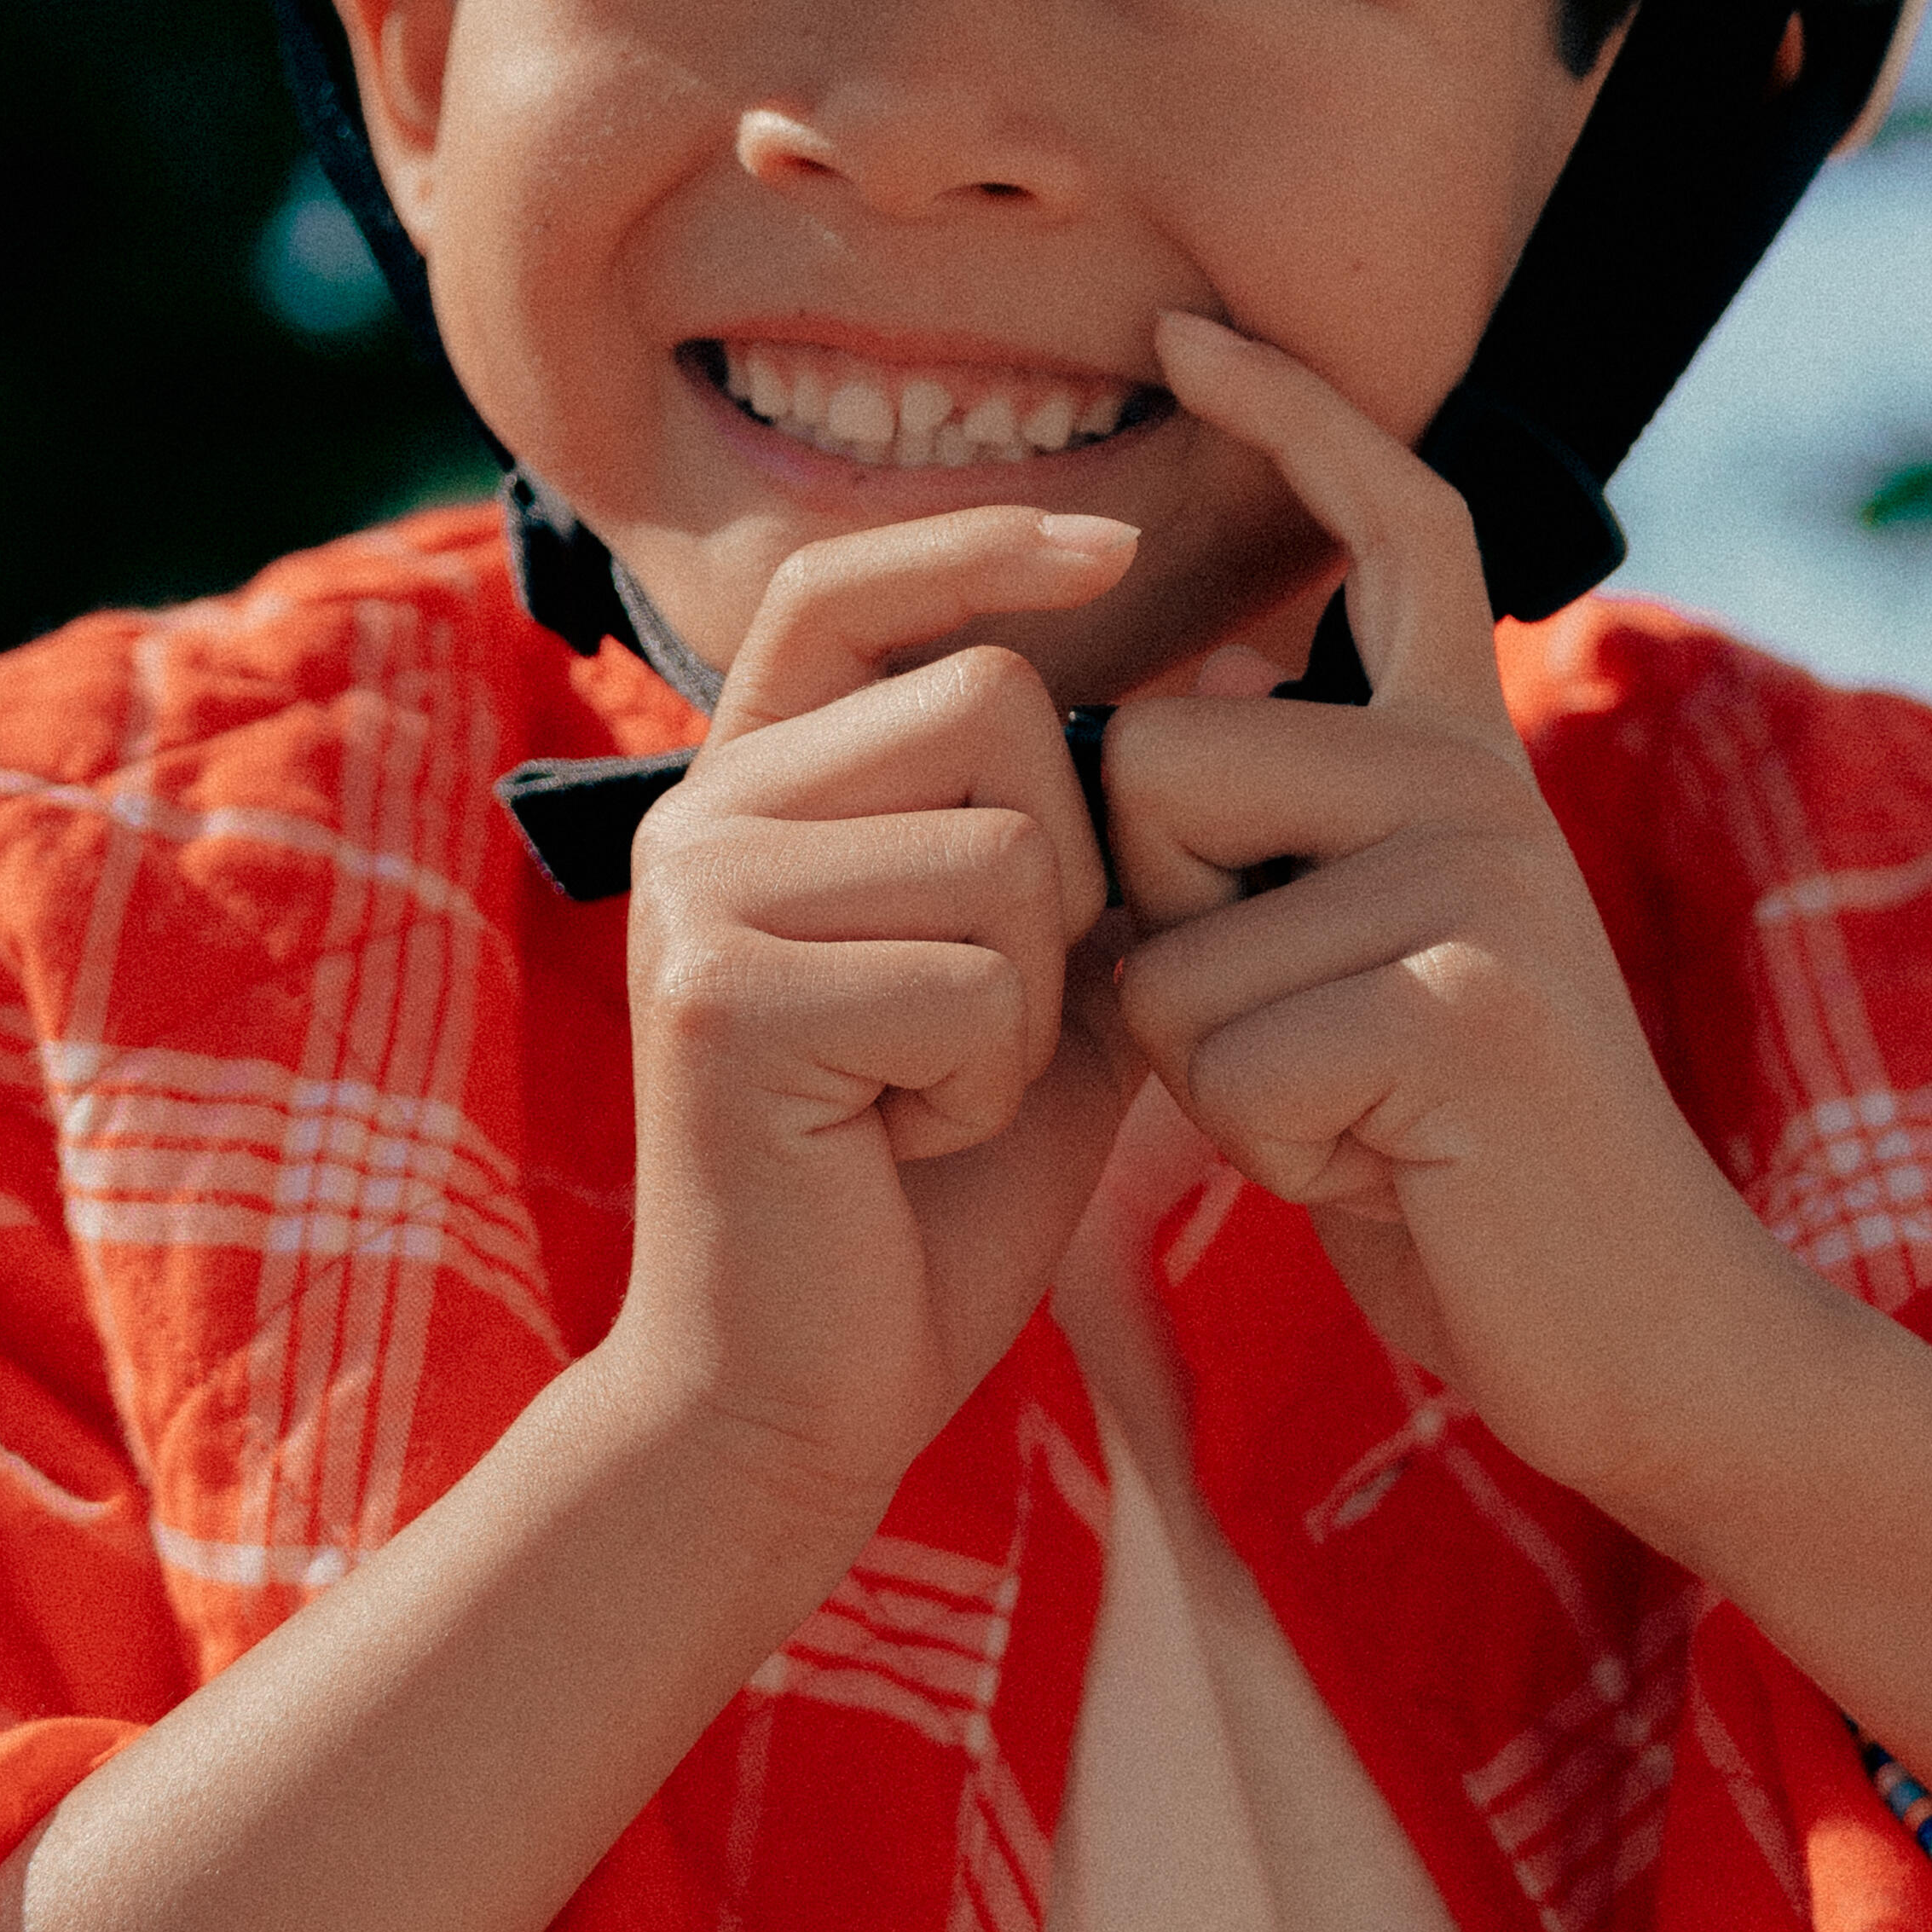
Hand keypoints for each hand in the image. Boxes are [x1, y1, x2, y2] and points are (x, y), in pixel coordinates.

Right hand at [609, 506, 1145, 1537]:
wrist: (803, 1389)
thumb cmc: (925, 1187)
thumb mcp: (1033, 984)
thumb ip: (1095, 845)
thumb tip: (1231, 674)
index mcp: (756, 786)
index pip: (848, 585)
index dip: (978, 541)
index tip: (1111, 543)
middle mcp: (702, 812)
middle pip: (992, 704)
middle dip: (1063, 869)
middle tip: (979, 1022)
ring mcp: (699, 895)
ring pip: (1003, 842)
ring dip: (1026, 996)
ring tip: (934, 1090)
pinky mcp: (721, 994)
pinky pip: (968, 972)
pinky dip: (983, 1080)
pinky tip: (903, 1143)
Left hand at [1093, 315, 1818, 1545]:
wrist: (1642, 1331)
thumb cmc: (1448, 1157)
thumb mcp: (1357, 957)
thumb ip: (1275, 842)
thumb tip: (1113, 754)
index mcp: (1458, 747)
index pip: (1393, 523)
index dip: (1291, 413)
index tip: (1187, 326)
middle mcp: (1476, 776)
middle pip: (1146, 773)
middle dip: (1152, 932)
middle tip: (1304, 1037)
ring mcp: (1478, 879)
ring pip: (1163, 945)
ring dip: (1210, 1071)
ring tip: (1354, 1114)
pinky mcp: (1462, 1004)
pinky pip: (1219, 1064)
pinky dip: (1266, 1153)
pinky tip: (1387, 1171)